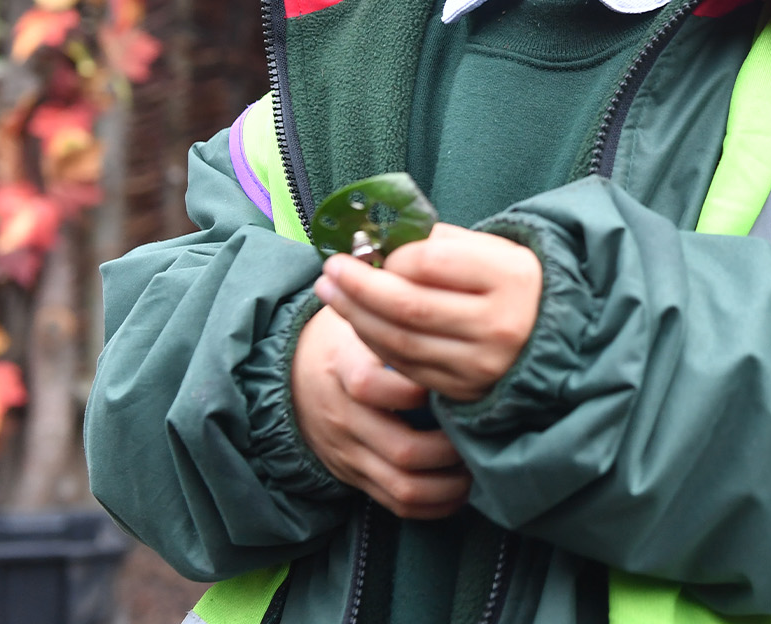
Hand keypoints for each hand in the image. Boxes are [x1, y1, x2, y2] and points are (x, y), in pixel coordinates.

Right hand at [291, 306, 471, 519]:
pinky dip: (432, 504)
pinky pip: (395, 504)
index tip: (454, 378)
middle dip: (450, 448)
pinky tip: (459, 489)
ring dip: (447, 483)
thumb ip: (395, 305)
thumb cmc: (344, 337)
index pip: (374, 386)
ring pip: (403, 486)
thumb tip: (439, 265)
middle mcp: (345, 418)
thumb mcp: (358, 314)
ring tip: (475, 465)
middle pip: (400, 449)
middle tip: (480, 431)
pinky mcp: (355, 476)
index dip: (420, 389)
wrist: (290, 377)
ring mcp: (350, 453)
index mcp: (344, 370)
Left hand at [316, 224, 542, 403]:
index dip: (393, 256)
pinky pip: (405, 367)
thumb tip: (381, 244)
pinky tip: (357, 321)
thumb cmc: (512, 283)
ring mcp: (481, 364)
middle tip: (330, 268)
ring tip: (330, 291)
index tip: (374, 248)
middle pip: (408, 306)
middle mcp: (499, 325)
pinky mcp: (464, 390)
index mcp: (511, 278)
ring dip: (355, 316)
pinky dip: (374, 342)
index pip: (431, 263)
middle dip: (358, 286)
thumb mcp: (493, 249)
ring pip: (399, 341)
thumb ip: (441, 242)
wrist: (554, 336)